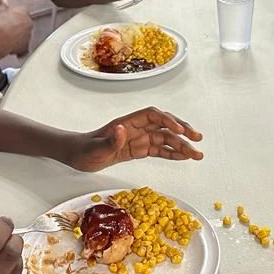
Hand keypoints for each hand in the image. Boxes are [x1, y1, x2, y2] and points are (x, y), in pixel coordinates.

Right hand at [0, 0, 32, 55]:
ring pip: (25, 35)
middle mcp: (29, 23)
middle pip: (25, 24)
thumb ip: (3, 4)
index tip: (9, 18)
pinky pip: (23, 47)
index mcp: (24, 12)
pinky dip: (18, 48)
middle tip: (8, 28)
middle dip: (18, 26)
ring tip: (8, 38)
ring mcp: (28, 35)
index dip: (15, 16)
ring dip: (18, 36)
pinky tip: (10, 47)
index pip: (22, 12)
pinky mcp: (25, 46)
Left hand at [66, 108, 203, 172]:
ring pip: (165, 139)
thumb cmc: (84, 150)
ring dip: (182, 145)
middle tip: (197, 139)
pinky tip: (184, 158)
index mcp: (127, 123)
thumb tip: (122, 130)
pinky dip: (172, 154)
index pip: (153, 116)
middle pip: (164, 125)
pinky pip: (158, 150)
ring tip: (197, 154)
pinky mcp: (137, 150)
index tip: (179, 131)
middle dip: (182, 130)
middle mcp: (136, 128)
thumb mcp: (96, 148)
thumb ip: (111, 140)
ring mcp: (138, 139)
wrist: (76, 156)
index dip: (167, 121)